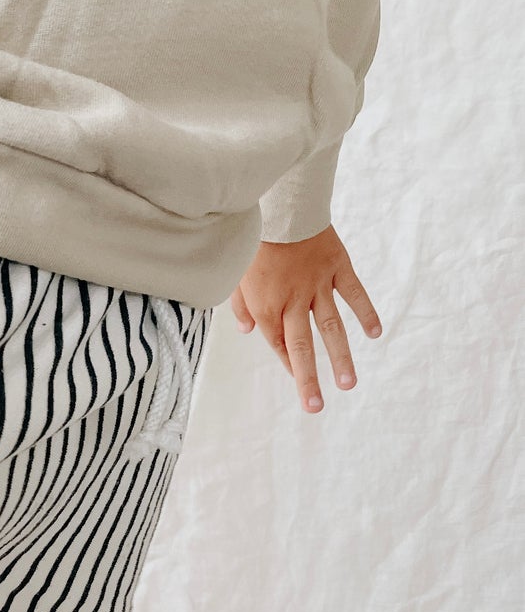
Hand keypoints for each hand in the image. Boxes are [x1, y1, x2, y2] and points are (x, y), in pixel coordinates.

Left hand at [231, 226, 381, 413]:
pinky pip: (354, 294)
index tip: (301, 388)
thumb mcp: (237, 275)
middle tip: (316, 406)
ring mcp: (318, 285)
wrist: (281, 205)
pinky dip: (366, 313)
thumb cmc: (254, 241)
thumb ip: (240, 305)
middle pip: (301, 347)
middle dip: (308, 379)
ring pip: (331, 327)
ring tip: (348, 383)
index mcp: (266, 306)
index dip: (289, 366)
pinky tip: (375, 334)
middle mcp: (292, 301)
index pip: (278, 345)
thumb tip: (245, 331)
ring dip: (340, 357)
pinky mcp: (338, 267)